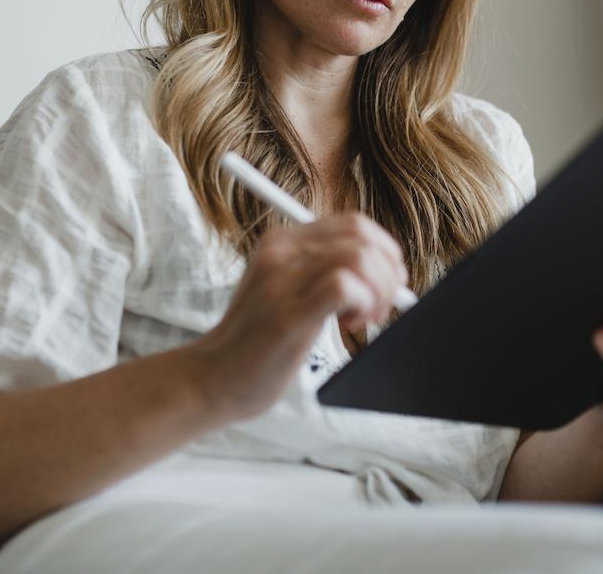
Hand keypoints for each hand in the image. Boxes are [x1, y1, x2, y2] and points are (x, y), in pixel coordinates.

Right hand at [191, 212, 407, 421]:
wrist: (214, 377)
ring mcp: (282, 279)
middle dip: (388, 272)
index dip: (383, 252)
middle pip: (362, 236)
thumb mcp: (286, 288)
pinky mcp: (288, 313)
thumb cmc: (259, 340)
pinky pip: (345, 286)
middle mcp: (281, 251)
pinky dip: (362, 304)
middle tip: (377, 307)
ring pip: (360, 257)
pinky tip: (348, 324)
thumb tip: (385, 268)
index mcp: (283, 241)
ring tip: (361, 318)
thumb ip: (323, 271)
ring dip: (378, 290)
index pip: (354, 224)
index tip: (384, 284)